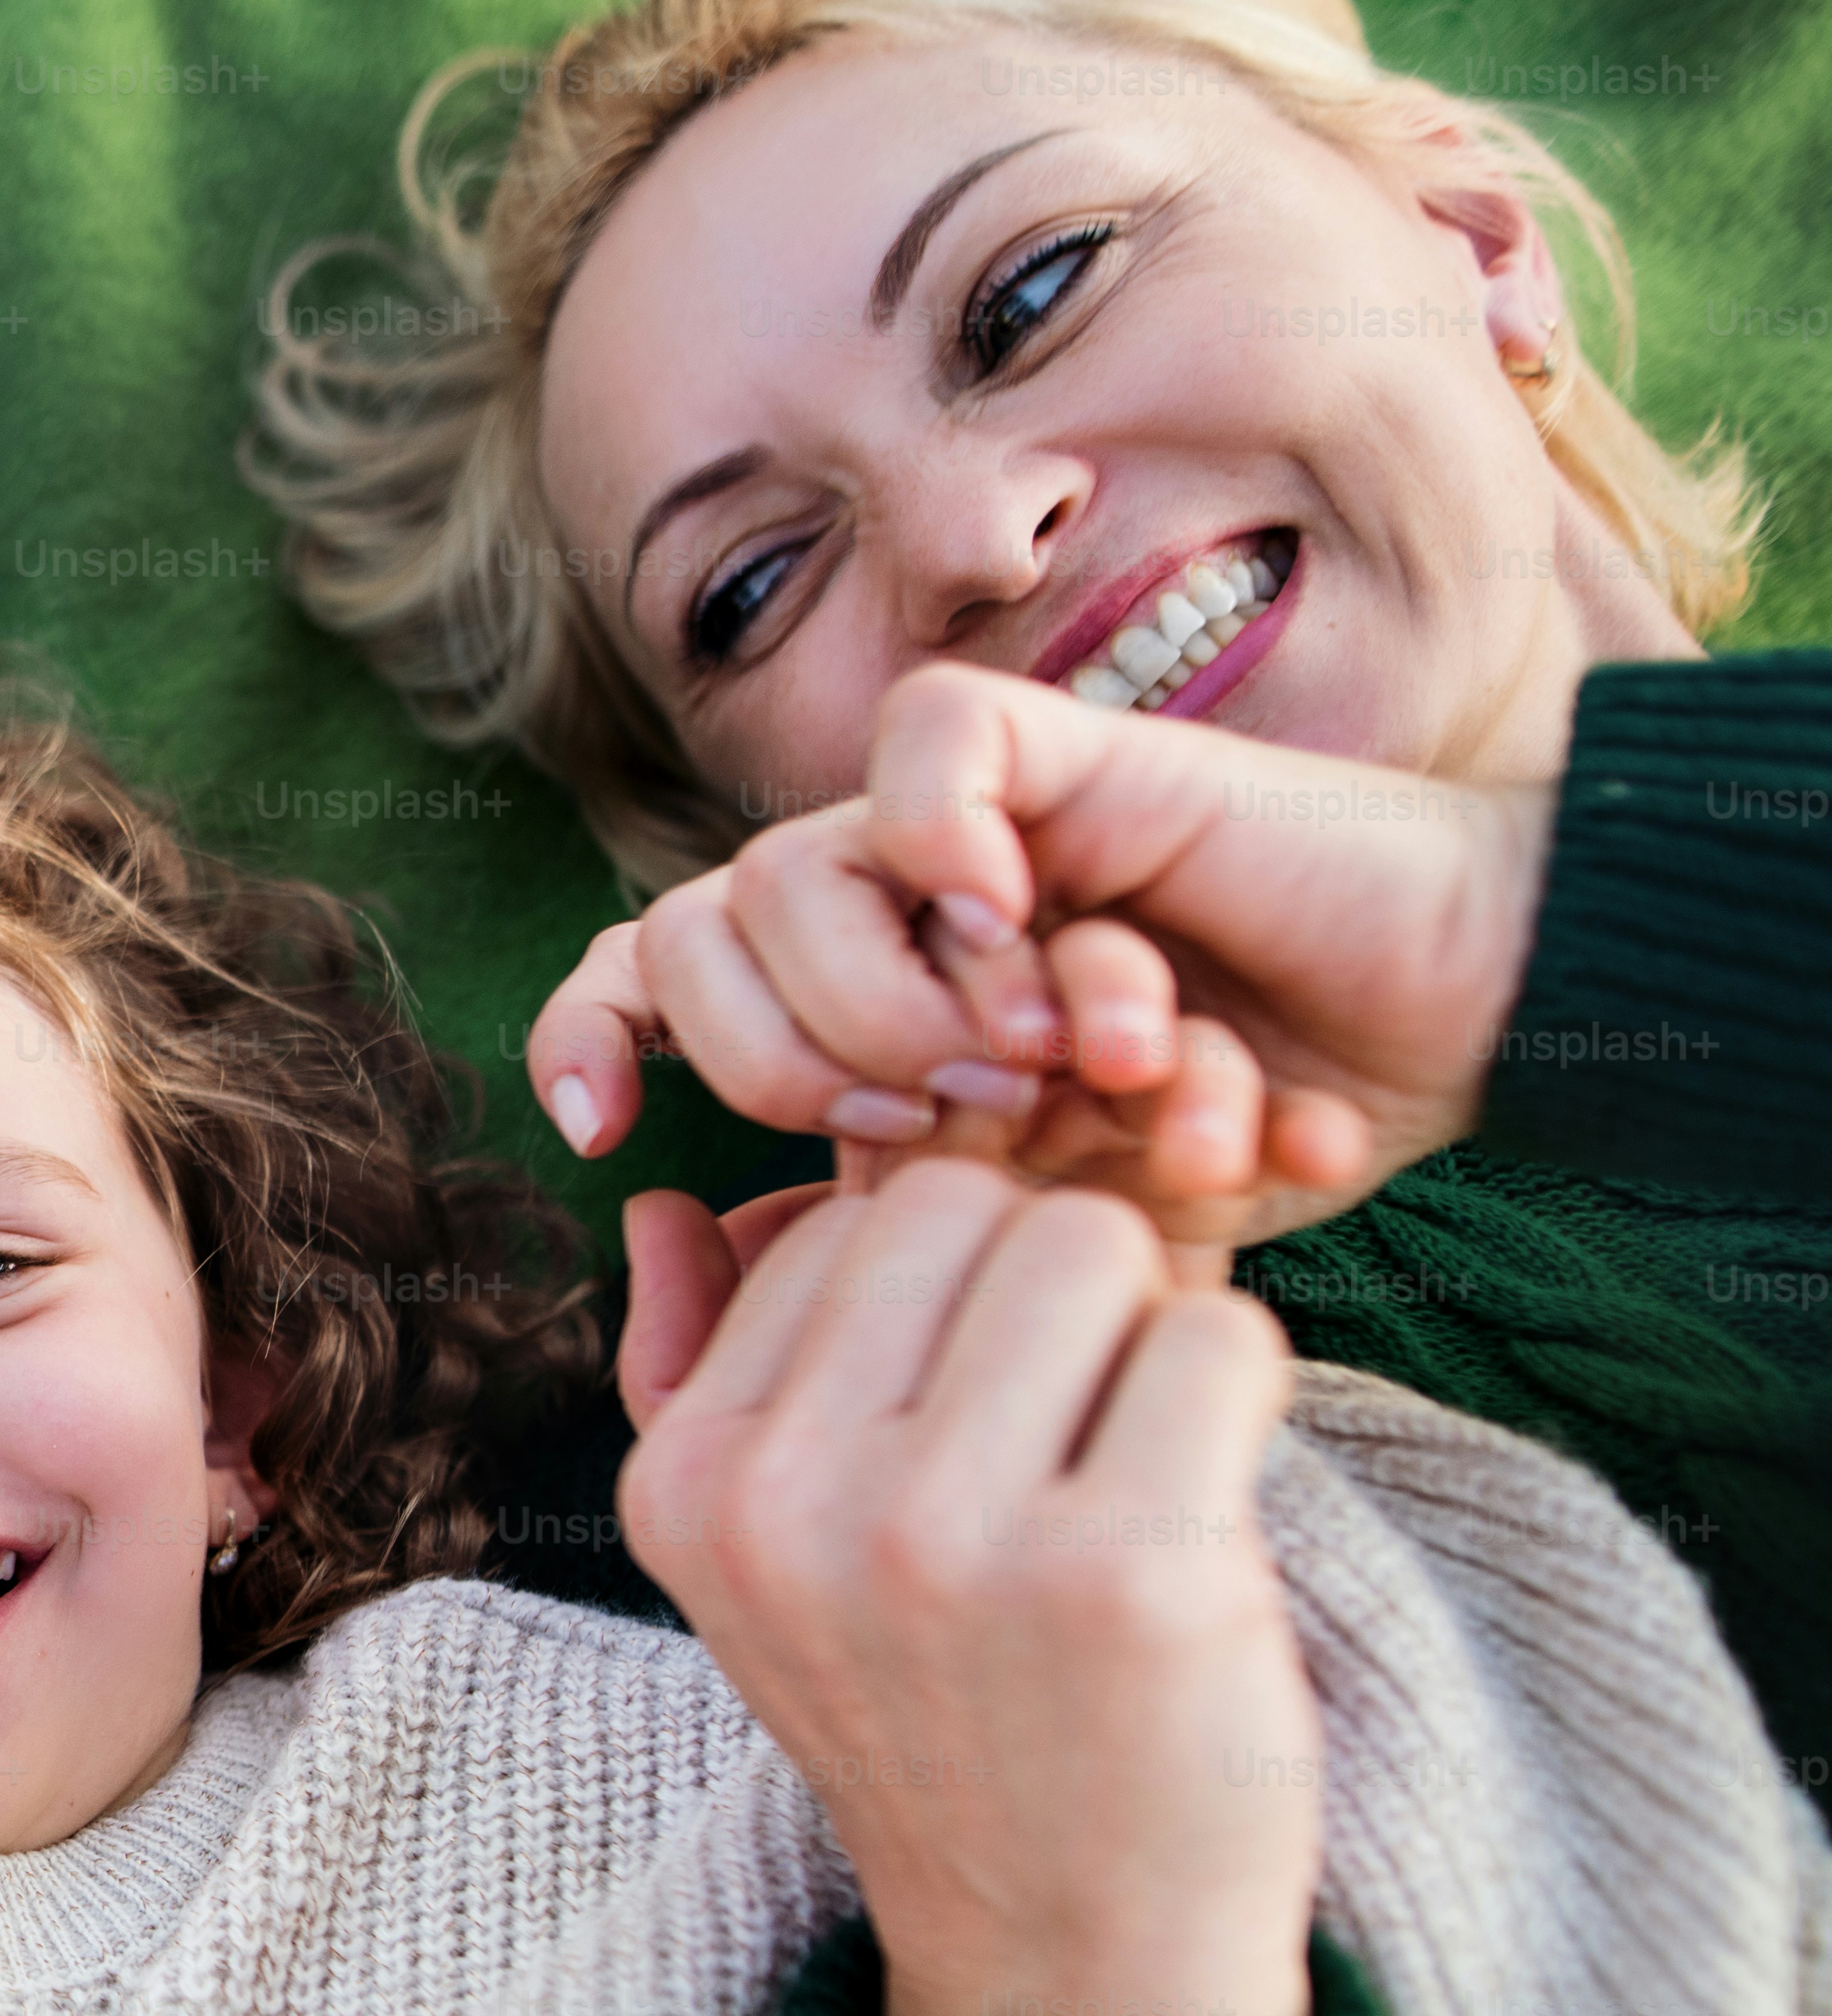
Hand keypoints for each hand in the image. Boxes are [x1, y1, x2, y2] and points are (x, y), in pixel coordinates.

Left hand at [531, 662, 1554, 1245]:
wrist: (1451, 1039)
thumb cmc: (1250, 1141)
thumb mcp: (1034, 1236)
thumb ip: (872, 1245)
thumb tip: (687, 1231)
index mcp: (861, 1016)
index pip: (650, 981)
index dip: (592, 1041)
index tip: (603, 1138)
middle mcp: (894, 915)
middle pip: (698, 937)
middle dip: (790, 1059)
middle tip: (945, 1127)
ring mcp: (975, 834)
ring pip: (784, 867)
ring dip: (888, 994)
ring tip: (1034, 1065)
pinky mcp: (1073, 756)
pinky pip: (926, 742)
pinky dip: (938, 831)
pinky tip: (1011, 916)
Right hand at [623, 1159, 1320, 2015]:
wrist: (1067, 1950)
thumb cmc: (942, 1720)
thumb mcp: (769, 1566)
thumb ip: (700, 1377)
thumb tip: (672, 1203)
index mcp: (694, 1487)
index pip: (847, 1225)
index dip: (956, 1274)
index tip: (986, 1385)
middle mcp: (794, 1507)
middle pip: (973, 1208)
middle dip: (1057, 1274)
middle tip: (1081, 1403)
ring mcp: (952, 1543)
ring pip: (1097, 1246)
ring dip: (1153, 1323)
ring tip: (1139, 1446)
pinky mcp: (1127, 1578)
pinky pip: (1219, 1339)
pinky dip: (1243, 1393)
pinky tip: (1206, 1497)